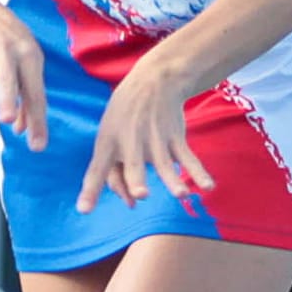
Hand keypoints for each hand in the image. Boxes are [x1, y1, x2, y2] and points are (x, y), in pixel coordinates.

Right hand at [0, 1, 48, 148]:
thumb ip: (27, 102)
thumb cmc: (15, 54)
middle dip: (7, 98)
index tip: (37, 146)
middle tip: (7, 121)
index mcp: (29, 58)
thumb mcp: (27, 73)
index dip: (36, 119)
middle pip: (6, 78)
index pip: (34, 93)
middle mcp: (6, 52)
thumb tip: (22, 132)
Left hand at [77, 55, 211, 212]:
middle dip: (135, 179)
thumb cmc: (124, 118)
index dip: (90, 190)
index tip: (83, 210)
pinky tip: (208, 187)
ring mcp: (154, 140)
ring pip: (163, 163)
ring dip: (173, 180)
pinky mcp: (174, 137)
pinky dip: (198, 172)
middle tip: (141, 194)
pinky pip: (187, 158)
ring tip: (181, 194)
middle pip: (132, 164)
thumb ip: (115, 171)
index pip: (97, 169)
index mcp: (107, 142)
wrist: (154, 81)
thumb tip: (132, 203)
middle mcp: (129, 142)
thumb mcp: (110, 137)